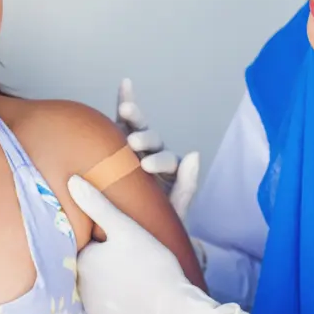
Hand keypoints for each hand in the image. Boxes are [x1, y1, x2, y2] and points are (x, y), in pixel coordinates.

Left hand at [68, 175, 248, 313]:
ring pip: (96, 286)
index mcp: (81, 261)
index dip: (103, 240)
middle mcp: (79, 287)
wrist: (175, 310)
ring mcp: (91, 308)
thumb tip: (72, 181)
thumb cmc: (152, 264)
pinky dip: (115, 299)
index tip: (120, 240)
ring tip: (133, 273)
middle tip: (130, 257)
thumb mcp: (126, 228)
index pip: (86, 245)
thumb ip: (97, 204)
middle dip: (103, 260)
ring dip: (108, 279)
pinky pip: (105, 306)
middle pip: (90, 266)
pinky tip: (132, 292)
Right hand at [115, 78, 200, 218]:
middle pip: (154, 140)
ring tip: (125, 109)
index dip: (159, 161)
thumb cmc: (154, 225)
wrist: (132, 231)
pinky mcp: (118, 141)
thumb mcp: (174, 211)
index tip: (146, 167)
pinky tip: (126, 82)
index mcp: (170, 172)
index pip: (168, 161)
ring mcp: (136, 146)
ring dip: (134, 116)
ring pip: (138, 126)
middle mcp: (154, 154)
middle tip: (134, 143)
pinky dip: (125, 99)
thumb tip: (194, 153)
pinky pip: (122, 119)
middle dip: (145, 138)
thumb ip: (187, 185)